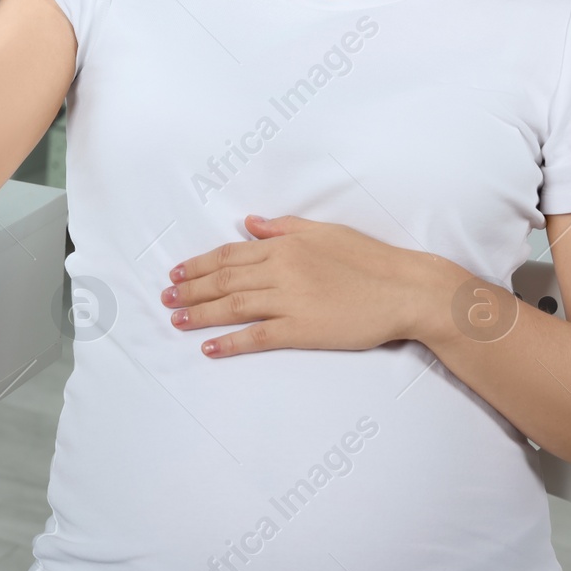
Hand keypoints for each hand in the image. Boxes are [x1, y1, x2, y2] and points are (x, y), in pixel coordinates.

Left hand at [160, 214, 465, 356]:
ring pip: (232, 305)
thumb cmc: (370, 259)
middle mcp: (281, 270)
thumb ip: (283, 228)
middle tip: (165, 297)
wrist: (405, 290)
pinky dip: (229, 342)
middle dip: (190, 288)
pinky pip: (257, 336)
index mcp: (285, 245)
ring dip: (199, 313)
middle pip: (223, 279)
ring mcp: (290, 300)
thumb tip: (249, 223)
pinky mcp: (302, 329)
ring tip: (175, 318)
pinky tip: (209, 347)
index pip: (229, 254)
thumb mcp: (324, 232)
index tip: (177, 271)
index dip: (199, 264)